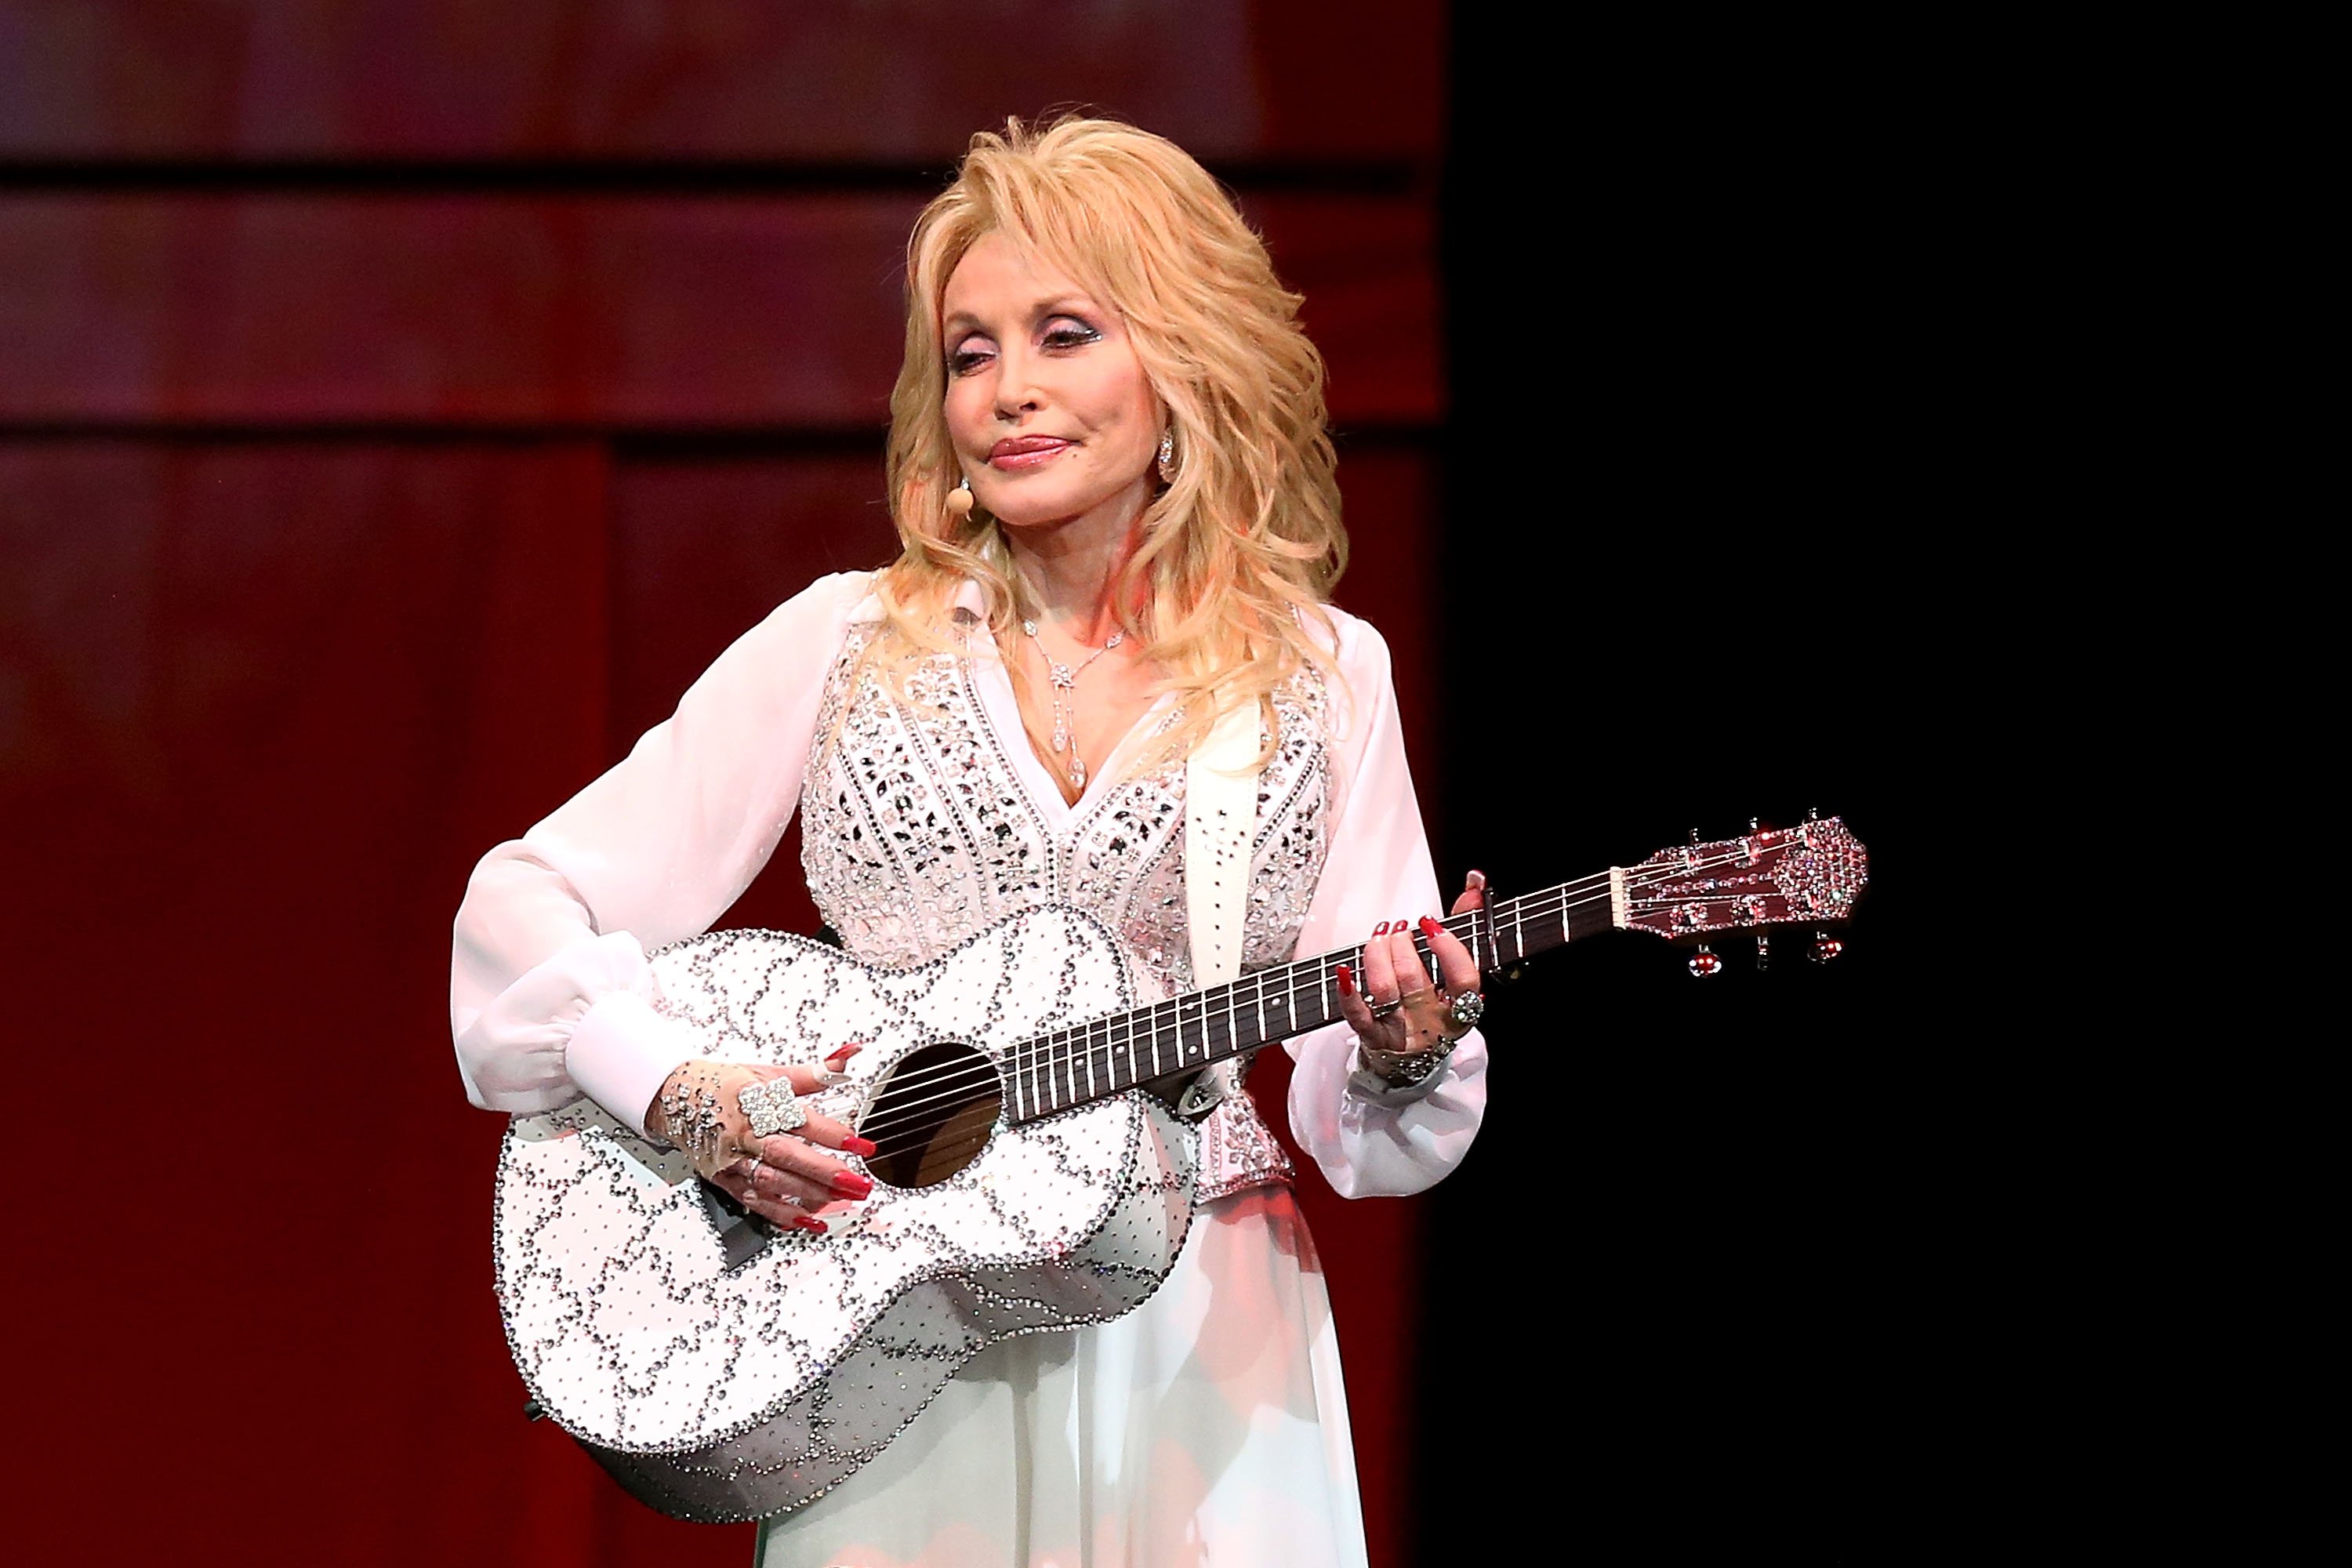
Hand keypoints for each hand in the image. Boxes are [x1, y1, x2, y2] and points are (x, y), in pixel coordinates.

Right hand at [645, 1045, 875, 1232]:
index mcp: (757, 1103)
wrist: (673, 1097)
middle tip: (857, 1184)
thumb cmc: (723, 1084)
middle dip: (825, 1172)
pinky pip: (754, 1201)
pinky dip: (781, 1214)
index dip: (834, 1134)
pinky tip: (806, 1221)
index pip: (801, 1120)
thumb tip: (848, 1054)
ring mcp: (731, 1159)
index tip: (863, 1144)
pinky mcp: (724, 1178)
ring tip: (841, 1201)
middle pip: (787, 1155)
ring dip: (808, 1195)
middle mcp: (744, 1133)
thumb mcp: (768, 1073)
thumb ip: (813, 1073)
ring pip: (771, 1182)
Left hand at [1335, 871, 1485, 1076]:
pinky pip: (1358, 1016)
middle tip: (1400, 930)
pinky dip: (1348, 992)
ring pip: (1385, 991)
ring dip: (1377, 955)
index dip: (1449, 951)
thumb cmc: (1436, 1005)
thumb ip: (1466, 925)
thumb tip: (1474, 885)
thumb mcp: (1455, 969)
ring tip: (1380, 937)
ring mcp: (1403, 1031)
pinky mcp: (1374, 1037)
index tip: (1432, 926)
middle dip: (1402, 945)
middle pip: (1415, 980)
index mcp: (1461, 1007)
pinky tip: (1343, 971)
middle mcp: (1433, 1021)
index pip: (1463, 981)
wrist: (1412, 1055)